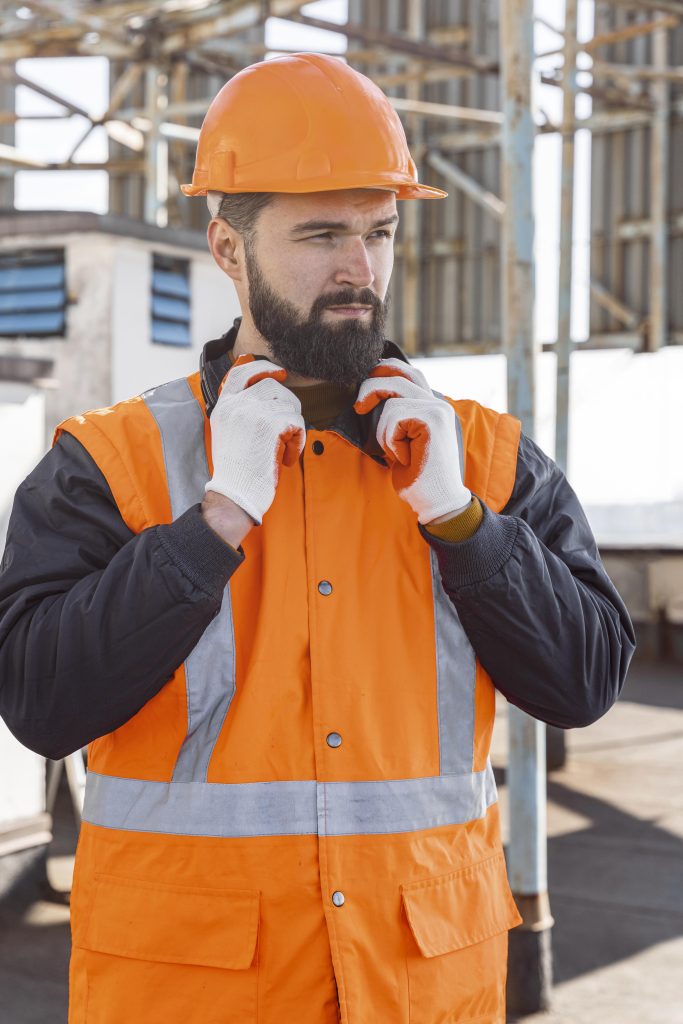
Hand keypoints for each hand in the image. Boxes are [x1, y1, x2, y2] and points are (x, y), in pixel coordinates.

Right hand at [205, 355, 305, 524]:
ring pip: (289, 404)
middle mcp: (236, 404)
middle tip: (286, 431)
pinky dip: (297, 442)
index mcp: (224, 405)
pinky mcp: (270, 424)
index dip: (263, 368)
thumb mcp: (229, 431)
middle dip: (287, 406)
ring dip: (293, 427)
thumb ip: (241, 408)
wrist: (234, 494)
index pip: (242, 372)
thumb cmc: (237, 470)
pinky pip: (296, 423)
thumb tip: (258, 376)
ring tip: (283, 448)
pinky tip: (286, 459)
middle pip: (273, 387)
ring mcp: (253, 412)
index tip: (280, 373)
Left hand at [354, 358, 469, 524]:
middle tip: (358, 407)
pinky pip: (394, 419)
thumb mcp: (402, 440)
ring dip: (384, 433)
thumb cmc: (417, 476)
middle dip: (372, 387)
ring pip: (392, 403)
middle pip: (398, 376)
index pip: (408, 373)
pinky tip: (406, 458)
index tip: (367, 378)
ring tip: (399, 454)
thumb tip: (371, 397)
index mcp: (433, 406)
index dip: (385, 370)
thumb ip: (397, 417)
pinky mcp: (432, 420)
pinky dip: (391, 441)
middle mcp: (439, 403)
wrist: (437, 501)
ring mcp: (437, 410)